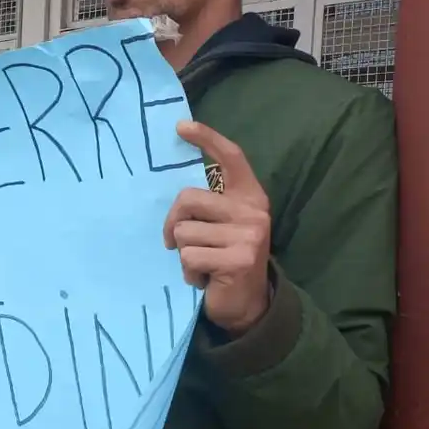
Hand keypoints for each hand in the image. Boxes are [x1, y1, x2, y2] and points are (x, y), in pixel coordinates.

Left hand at [163, 121, 272, 335]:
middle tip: (179, 242)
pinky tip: (205, 277)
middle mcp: (254, 211)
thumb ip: (207, 205)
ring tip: (202, 263)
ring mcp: (249, 235)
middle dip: (174, 222)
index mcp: (250, 196)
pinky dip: (189, 271)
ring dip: (184, 252)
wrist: (248, 302)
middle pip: (188, 198)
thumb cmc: (225, 258)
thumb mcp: (221, 225)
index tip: (181, 126)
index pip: (232, 158)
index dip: (207, 139)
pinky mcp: (238, 259)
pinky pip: (189, 256)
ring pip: (184, 231)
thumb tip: (175, 194)